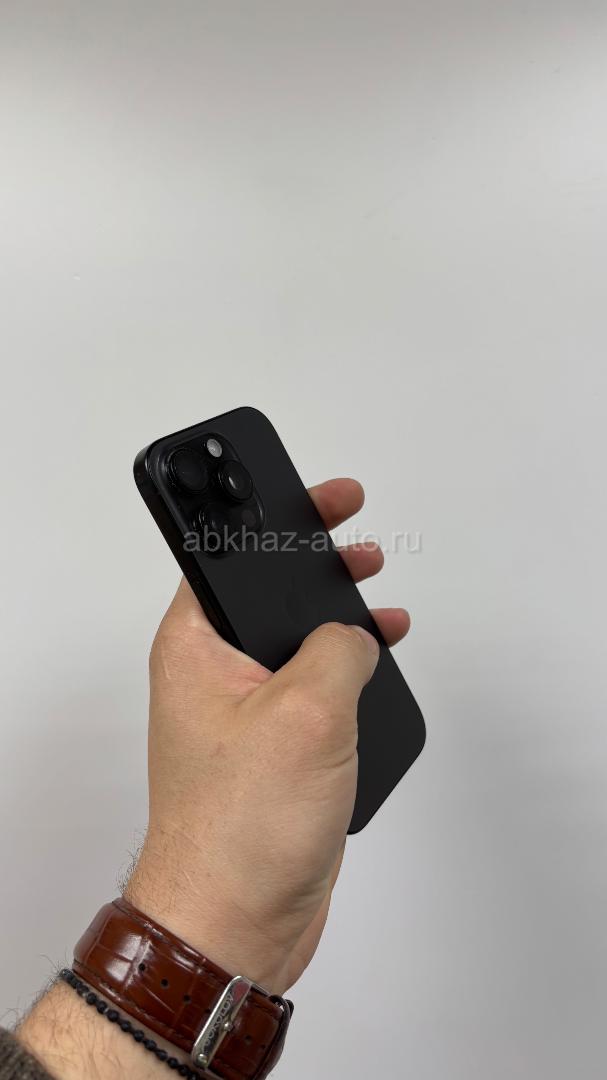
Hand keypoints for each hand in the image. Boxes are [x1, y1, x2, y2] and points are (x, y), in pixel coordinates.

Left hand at [125, 478, 409, 993]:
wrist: (234, 920)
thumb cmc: (237, 829)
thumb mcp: (304, 714)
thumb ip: (336, 651)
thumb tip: (353, 635)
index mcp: (195, 647)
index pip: (225, 554)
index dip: (272, 516)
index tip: (318, 496)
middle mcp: (213, 673)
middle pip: (263, 593)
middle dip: (312, 563)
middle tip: (352, 536)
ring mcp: (244, 712)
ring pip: (294, 642)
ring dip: (336, 618)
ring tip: (375, 598)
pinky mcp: (274, 747)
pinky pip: (311, 689)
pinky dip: (345, 669)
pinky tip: (375, 664)